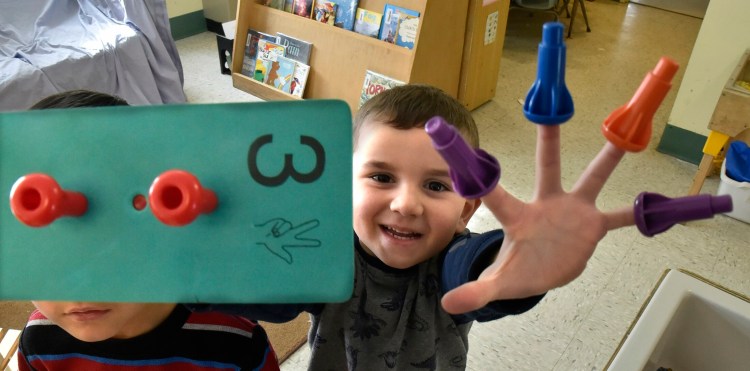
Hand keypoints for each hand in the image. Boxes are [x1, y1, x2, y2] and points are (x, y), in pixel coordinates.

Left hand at [441, 125, 634, 313]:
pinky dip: (639, 212)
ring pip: (592, 178)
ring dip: (608, 158)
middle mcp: (546, 204)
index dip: (480, 175)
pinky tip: (661, 203)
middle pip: (548, 165)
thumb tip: (448, 304)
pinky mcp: (593, 225)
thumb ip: (476, 291)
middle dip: (549, 139)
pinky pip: (622, 216)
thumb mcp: (498, 284)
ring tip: (624, 134)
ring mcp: (573, 211)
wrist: (543, 273)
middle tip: (550, 109)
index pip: (494, 192)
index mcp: (518, 217)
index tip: (464, 147)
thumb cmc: (518, 270)